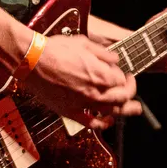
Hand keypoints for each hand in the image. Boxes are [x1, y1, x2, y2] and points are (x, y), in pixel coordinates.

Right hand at [24, 33, 141, 129]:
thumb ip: (103, 54)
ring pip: (111, 111)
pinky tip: (109, 121)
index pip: (121, 80)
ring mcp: (82, 103)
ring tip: (135, 109)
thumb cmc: (54, 50)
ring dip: (126, 110)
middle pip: (122, 97)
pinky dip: (103, 124)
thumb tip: (115, 60)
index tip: (120, 71)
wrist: (31, 60)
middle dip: (130, 91)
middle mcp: (94, 91)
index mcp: (99, 74)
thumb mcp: (84, 43)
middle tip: (130, 86)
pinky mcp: (70, 111)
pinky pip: (91, 123)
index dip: (123, 75)